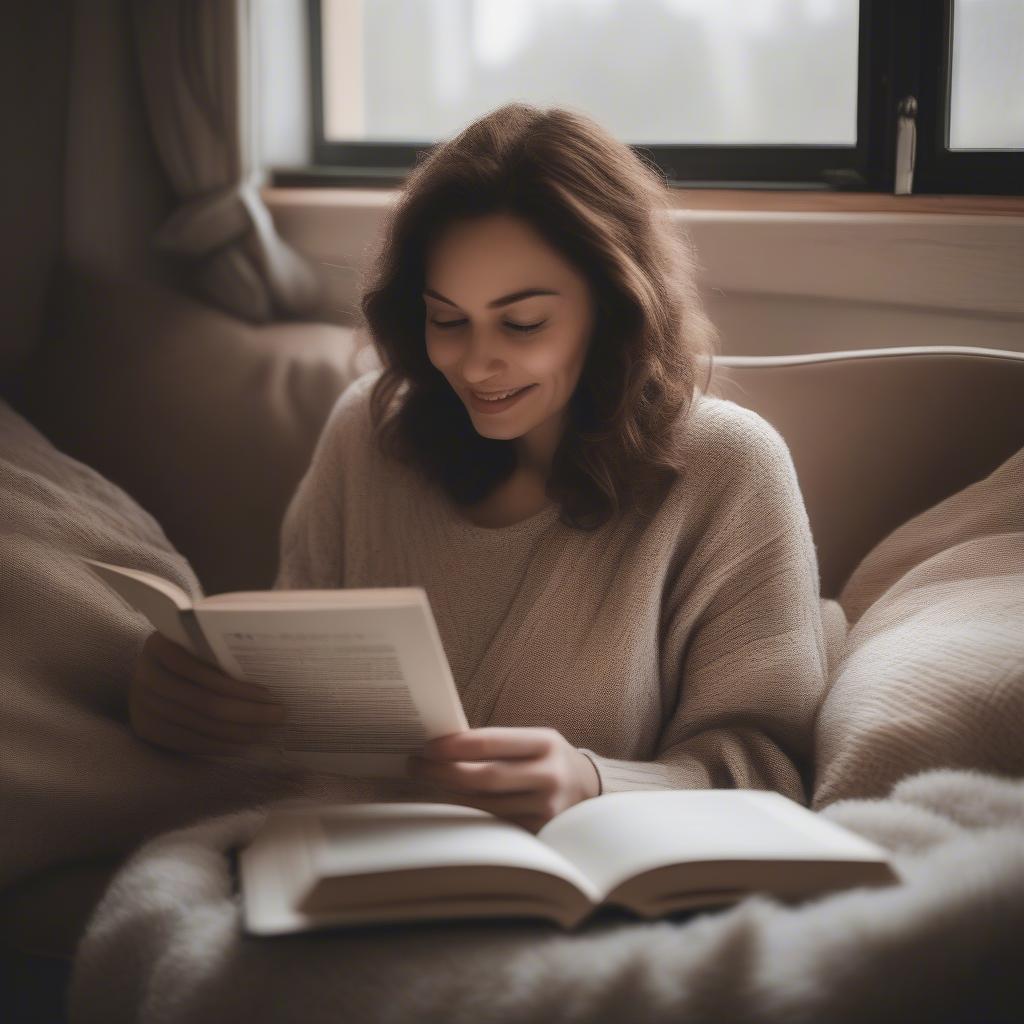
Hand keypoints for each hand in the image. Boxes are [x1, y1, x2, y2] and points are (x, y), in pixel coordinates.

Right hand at [129, 631, 286, 755]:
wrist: (151, 669)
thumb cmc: (188, 650)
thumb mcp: (199, 640)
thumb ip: (222, 646)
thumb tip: (271, 659)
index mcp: (160, 644)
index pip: (203, 671)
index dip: (238, 687)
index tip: (270, 694)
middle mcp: (145, 675)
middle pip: (205, 702)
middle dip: (248, 712)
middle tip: (278, 715)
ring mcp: (141, 704)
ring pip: (200, 726)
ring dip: (238, 732)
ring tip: (266, 731)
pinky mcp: (145, 728)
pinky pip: (188, 742)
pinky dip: (218, 745)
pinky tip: (242, 744)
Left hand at [405, 727, 600, 832]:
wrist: (590, 790)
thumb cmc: (549, 759)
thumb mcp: (534, 741)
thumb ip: (498, 743)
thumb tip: (444, 746)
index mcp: (545, 743)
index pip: (490, 742)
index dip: (453, 745)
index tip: (427, 747)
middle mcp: (549, 775)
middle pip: (483, 777)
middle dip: (443, 771)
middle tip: (416, 766)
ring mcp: (545, 809)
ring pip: (483, 805)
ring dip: (449, 794)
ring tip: (428, 781)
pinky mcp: (539, 833)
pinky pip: (493, 824)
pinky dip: (467, 813)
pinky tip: (451, 801)